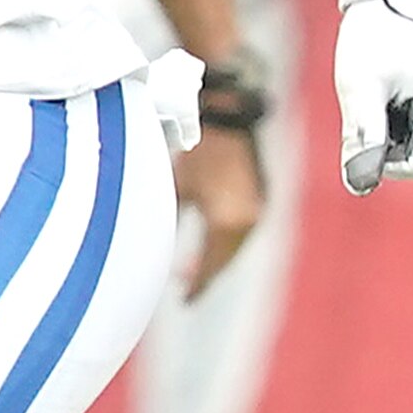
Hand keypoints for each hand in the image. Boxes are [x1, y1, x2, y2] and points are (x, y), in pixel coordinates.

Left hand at [173, 122, 266, 293]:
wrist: (228, 114)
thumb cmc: (198, 147)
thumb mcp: (178, 187)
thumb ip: (170, 219)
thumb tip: (152, 245)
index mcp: (226, 221)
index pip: (211, 265)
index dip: (197, 284)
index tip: (185, 299)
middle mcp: (247, 220)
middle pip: (225, 260)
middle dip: (206, 274)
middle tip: (187, 286)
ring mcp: (258, 209)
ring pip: (235, 247)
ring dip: (218, 259)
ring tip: (197, 267)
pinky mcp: (260, 197)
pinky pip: (243, 231)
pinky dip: (228, 242)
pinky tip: (213, 243)